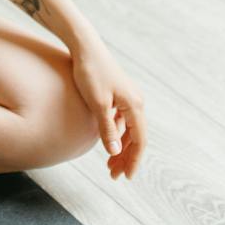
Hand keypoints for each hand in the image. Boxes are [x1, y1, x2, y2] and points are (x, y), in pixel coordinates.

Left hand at [69, 38, 145, 180]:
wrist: (85, 47)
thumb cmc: (90, 73)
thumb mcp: (97, 104)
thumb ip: (106, 129)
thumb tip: (114, 152)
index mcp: (134, 105)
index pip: (140, 141)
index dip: (134, 161)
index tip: (126, 177)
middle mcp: (136, 101)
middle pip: (136, 137)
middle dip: (126, 158)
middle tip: (114, 176)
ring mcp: (128, 97)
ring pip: (129, 129)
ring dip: (121, 147)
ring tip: (109, 164)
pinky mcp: (119, 94)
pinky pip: (122, 120)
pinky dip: (116, 134)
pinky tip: (106, 142)